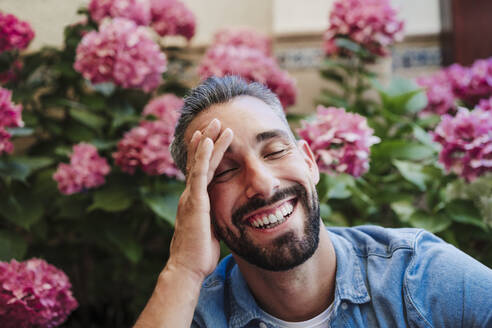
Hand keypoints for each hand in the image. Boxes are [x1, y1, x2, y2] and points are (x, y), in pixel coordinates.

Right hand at [166, 119, 232, 280]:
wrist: (187, 268)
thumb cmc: (198, 253)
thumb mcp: (210, 229)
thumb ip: (213, 216)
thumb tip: (222, 214)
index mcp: (195, 200)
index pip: (201, 170)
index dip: (206, 152)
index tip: (210, 136)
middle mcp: (191, 194)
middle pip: (200, 161)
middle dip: (207, 139)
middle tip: (215, 121)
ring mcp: (191, 196)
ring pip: (200, 162)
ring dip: (209, 141)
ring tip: (217, 123)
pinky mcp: (195, 201)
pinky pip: (199, 174)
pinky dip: (203, 156)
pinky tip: (208, 140)